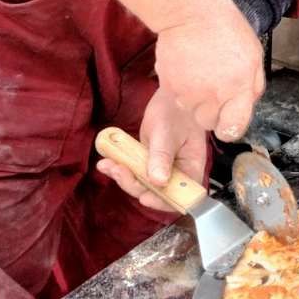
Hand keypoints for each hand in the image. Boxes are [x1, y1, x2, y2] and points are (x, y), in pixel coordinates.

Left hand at [97, 89, 208, 212]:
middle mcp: (178, 172)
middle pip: (157, 193)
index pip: (182, 196)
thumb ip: (162, 156)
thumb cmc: (175, 110)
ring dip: (123, 177)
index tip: (145, 197)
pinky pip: (135, 172)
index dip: (164, 201)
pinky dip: (120, 168)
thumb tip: (158, 181)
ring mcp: (163, 168)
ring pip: (142, 184)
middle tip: (118, 171)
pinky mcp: (150, 163)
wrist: (169, 96)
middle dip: (134, 185)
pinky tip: (107, 162)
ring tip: (107, 165)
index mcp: (191, 167)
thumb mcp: (166, 132)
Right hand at [154, 0, 263, 141]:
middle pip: (210, 123)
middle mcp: (214, 95)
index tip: (228, 118)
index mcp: (239, 88)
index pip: (233, 129)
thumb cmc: (224, 28)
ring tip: (199, 75)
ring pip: (192, 112)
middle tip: (213, 87)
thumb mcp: (254, 55)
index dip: (230, 126)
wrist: (190, 12)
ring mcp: (190, 93)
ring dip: (195, 100)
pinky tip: (187, 70)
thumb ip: (253, 86)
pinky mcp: (170, 88)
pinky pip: (177, 99)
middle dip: (212, 111)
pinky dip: (181, 89)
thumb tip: (247, 105)